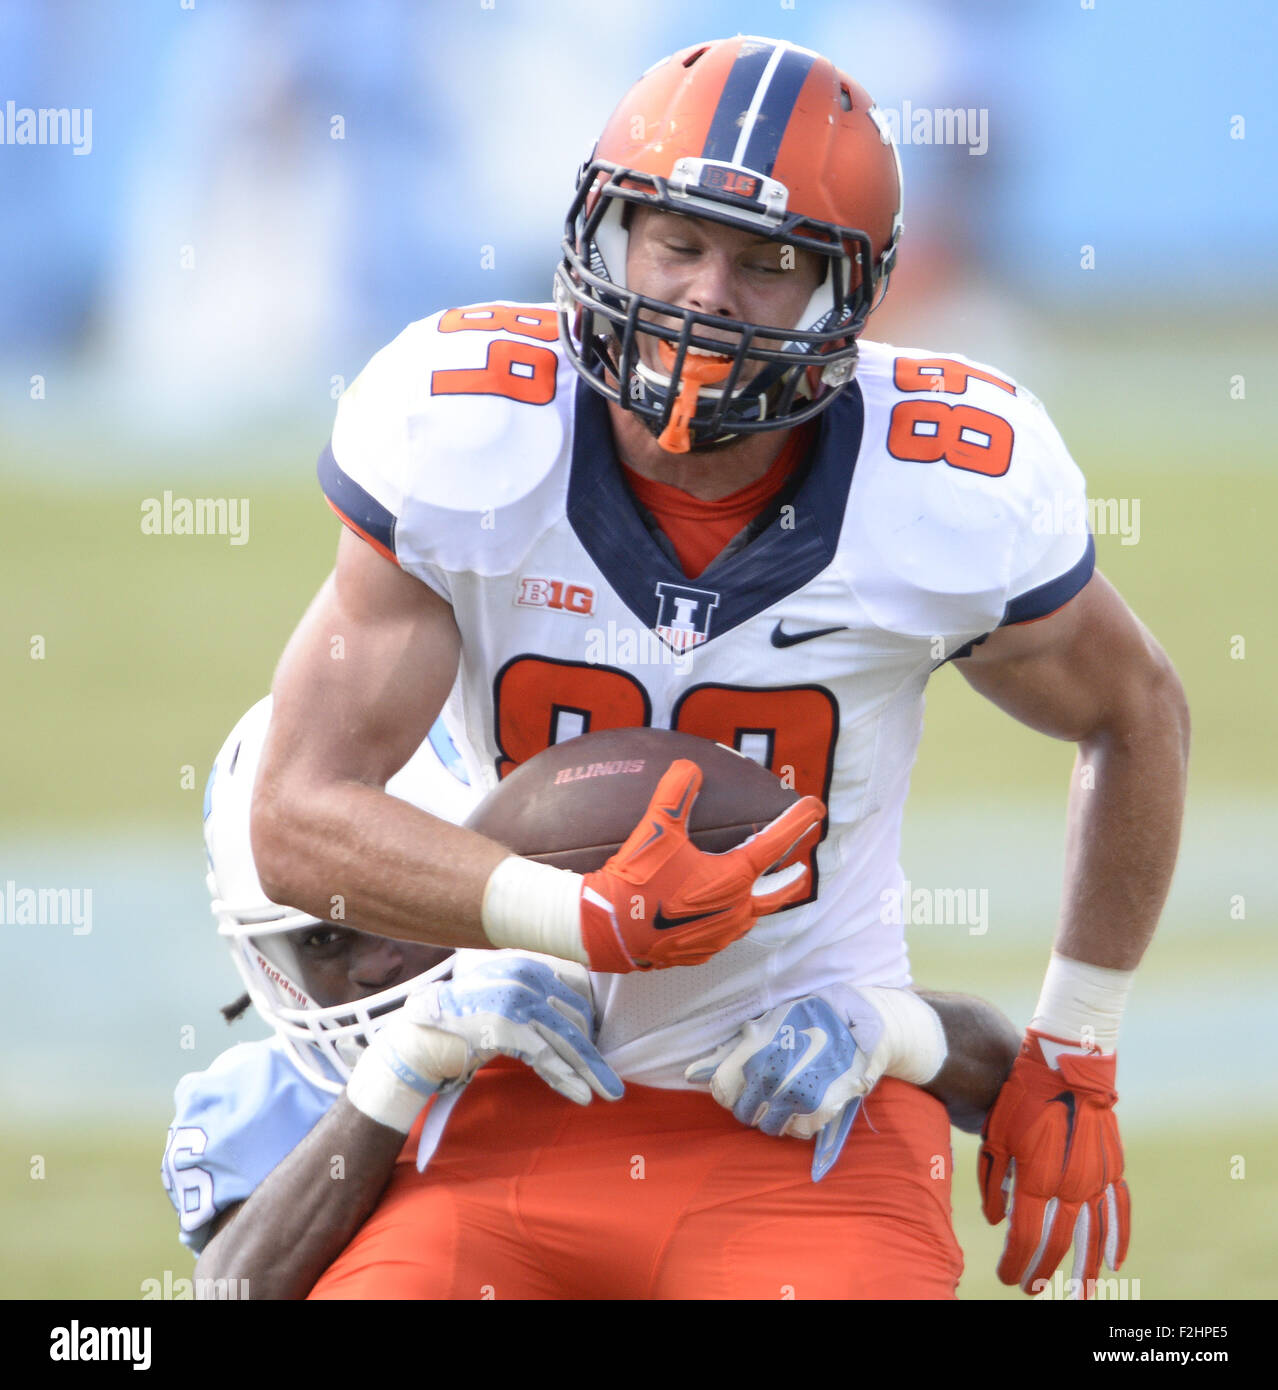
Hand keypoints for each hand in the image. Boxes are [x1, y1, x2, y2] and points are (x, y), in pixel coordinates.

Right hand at [348, 953, 621, 1131]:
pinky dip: (567, 1078)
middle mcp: (525, 976)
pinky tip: (583, 1095)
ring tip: (610, 1091)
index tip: (598, 1042)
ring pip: (567, 1039)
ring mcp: (517, 1000)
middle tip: (609, 1076)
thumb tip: (574, 1016)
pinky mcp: (508, 1028)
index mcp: (526, 963)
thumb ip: (532, 994)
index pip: (576, 985)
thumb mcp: (500, 992)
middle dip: (593, 1050)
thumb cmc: (462, 1018)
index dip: (590, 1016)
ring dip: (591, 1070)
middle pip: (577, 1015)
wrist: (419, 1035)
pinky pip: (546, 1057)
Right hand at [579, 760, 824, 972]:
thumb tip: (689, 767)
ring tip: (758, 891)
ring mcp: (719, 936)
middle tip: (803, 869)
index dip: (798, 821)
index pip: (777, 843)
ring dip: (759, 901)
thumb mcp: (656, 831)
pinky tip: (715, 914)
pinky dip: (727, 919)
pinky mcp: (699, 952)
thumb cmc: (637, 881)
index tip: (816, 807)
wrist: (608, 930)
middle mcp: (734, 910)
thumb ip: (676, 795)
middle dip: (793, 880)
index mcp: (733, 878)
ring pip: (750, 916)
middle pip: (777, 894)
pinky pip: (723, 934)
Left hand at [685, 992, 883, 1180]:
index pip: (721, 1090)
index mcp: (752, 1053)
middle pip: (743, 1113)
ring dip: (776, 1116)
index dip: (730, 1090)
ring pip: (769, 1128)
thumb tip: (690, 1074)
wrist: (856, 1022)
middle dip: (753, 1104)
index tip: (744, 1084)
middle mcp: (771, 1077)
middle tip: (770, 1089)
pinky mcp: (820, 1110)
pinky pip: (797, 1132)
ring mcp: (796, 1095)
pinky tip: (809, 1099)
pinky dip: (801, 1122)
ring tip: (791, 1093)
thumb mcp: (764, 1026)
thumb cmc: (805, 1020)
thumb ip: (727, 1052)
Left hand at [979, 1028, 1129, 1296]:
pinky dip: (1118, 1238)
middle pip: (1058, 1244)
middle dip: (1043, 1271)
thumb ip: (994, 1181)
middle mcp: (1069, 1186)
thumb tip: (997, 1221)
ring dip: (1087, 1270)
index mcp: (1036, 1180)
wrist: (1063, 1066)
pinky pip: (1119, 1211)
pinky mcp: (1113, 1168)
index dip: (1016, 1263)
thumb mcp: (996, 1136)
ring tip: (1081, 1295)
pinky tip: (1116, 1262)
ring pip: (1094, 1236)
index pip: (1025, 1238)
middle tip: (1032, 1289)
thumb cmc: (1021, 1098)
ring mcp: (1096, 1179)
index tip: (1008, 1277)